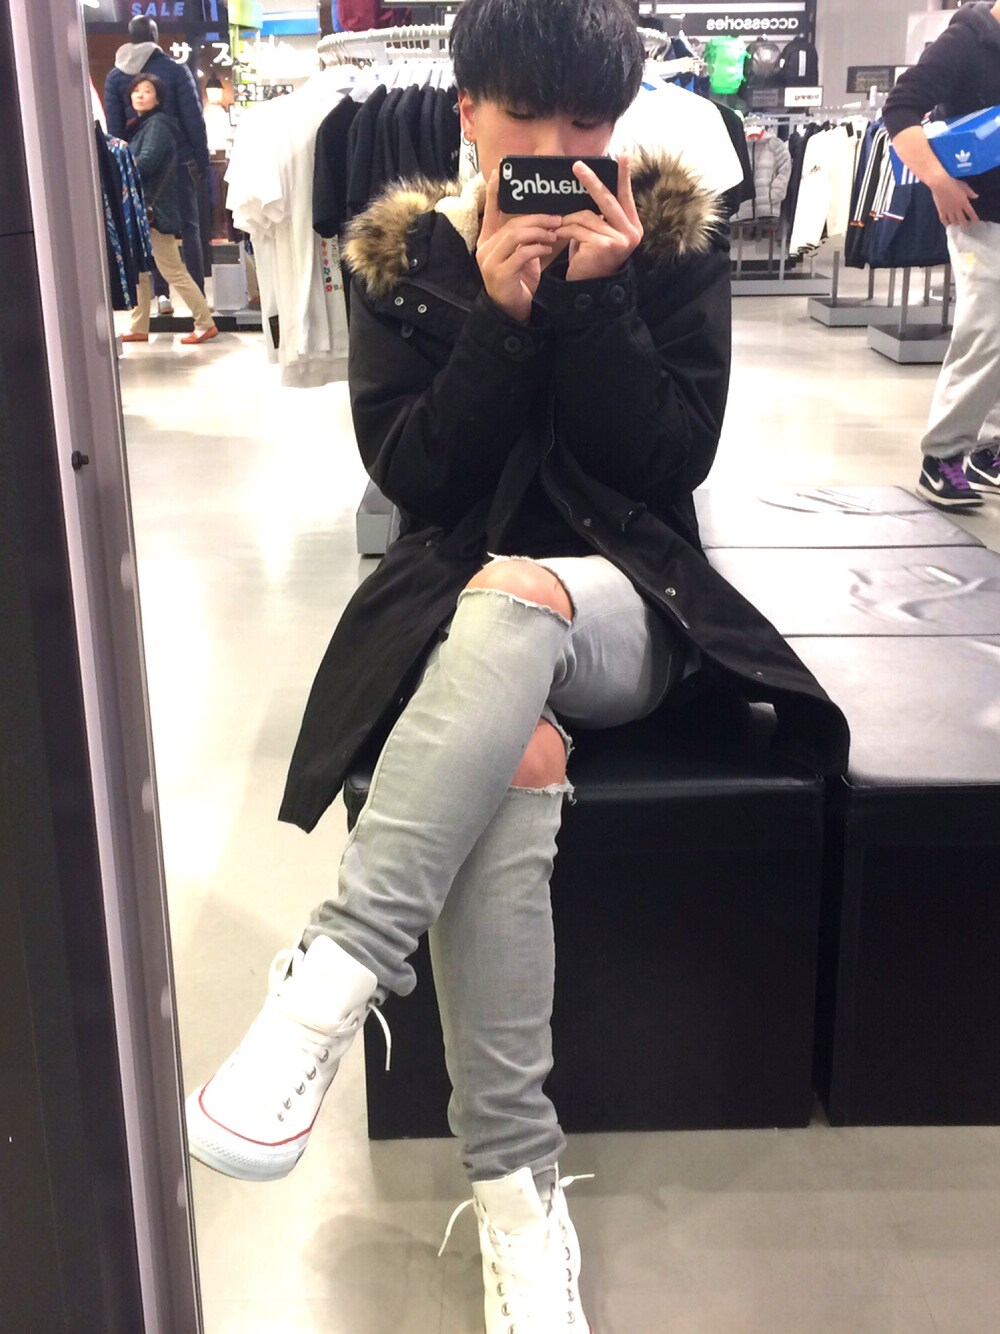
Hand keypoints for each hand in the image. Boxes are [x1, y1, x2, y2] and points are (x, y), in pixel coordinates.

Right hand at [477, 170, 559, 322]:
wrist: (512, 310)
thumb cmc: (520, 279)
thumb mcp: (522, 253)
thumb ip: (526, 236)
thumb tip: (545, 217)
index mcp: (488, 239)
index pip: (491, 210)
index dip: (494, 190)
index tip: (499, 171)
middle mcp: (485, 248)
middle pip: (511, 222)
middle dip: (536, 218)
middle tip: (556, 218)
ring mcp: (490, 261)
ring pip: (515, 235)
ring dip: (539, 232)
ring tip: (554, 233)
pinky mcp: (499, 274)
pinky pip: (521, 253)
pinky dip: (537, 248)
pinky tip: (548, 248)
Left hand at [557, 155, 642, 282]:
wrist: (586, 288)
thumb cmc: (590, 258)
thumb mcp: (597, 233)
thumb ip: (600, 214)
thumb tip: (591, 185)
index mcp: (632, 227)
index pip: (626, 197)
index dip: (623, 176)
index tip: (623, 156)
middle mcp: (631, 233)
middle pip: (608, 199)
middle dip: (590, 181)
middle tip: (576, 166)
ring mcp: (619, 239)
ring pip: (587, 215)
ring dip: (568, 220)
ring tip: (557, 227)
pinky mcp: (604, 245)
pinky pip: (578, 228)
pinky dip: (564, 230)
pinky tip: (556, 236)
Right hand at [930, 172, 978, 226]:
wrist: (940, 184)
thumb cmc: (953, 183)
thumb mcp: (964, 186)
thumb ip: (970, 192)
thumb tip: (976, 196)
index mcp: (964, 202)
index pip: (971, 212)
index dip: (974, 218)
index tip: (976, 222)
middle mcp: (957, 209)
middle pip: (962, 220)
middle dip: (965, 224)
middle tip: (966, 226)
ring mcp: (948, 211)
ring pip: (953, 221)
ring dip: (956, 224)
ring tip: (958, 225)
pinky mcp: (941, 211)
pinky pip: (944, 220)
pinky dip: (946, 223)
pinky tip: (948, 225)